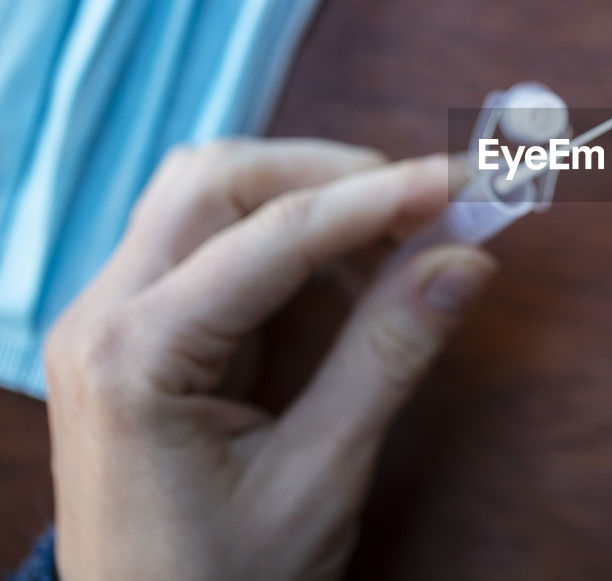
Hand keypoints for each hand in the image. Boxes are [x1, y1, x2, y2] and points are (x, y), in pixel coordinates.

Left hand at [44, 139, 495, 579]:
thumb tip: (467, 260)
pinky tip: (348, 278)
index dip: (381, 196)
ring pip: (207, 197)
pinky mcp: (136, 334)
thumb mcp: (317, 478)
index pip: (274, 232)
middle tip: (428, 204)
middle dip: (330, 174)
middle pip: (217, 179)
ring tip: (398, 242)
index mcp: (135, 355)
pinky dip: (288, 241)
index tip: (464, 177)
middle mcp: (103, 316)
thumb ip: (388, 356)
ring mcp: (110, 320)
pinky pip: (211, 246)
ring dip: (308, 198)